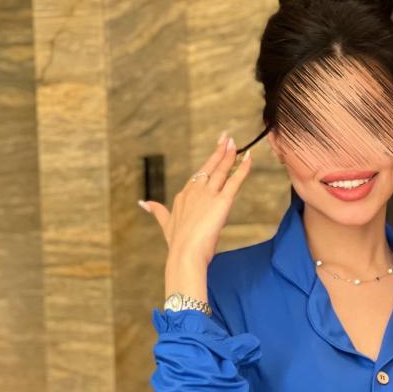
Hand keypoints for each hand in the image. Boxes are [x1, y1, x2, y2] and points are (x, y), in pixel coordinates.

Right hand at [140, 133, 251, 264]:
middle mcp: (194, 191)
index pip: (197, 177)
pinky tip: (248, 159)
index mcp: (183, 196)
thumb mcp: (166, 224)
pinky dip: (242, 169)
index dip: (207, 164)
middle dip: (218, 151)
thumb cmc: (177, 244)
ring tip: (235, 142)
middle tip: (227, 137)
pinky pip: (234, 181)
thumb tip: (143, 203)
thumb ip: (157, 211)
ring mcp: (207, 195)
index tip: (213, 154)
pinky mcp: (221, 202)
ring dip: (229, 155)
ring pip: (220, 170)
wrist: (185, 254)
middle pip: (208, 167)